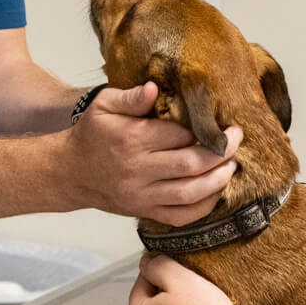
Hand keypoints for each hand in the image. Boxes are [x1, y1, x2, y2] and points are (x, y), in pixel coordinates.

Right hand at [69, 82, 239, 224]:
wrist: (69, 172)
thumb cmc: (91, 134)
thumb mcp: (103, 105)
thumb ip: (131, 97)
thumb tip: (155, 88)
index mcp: (132, 139)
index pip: (179, 135)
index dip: (204, 129)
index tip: (222, 123)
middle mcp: (138, 170)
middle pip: (190, 164)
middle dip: (220, 152)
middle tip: (236, 140)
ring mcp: (141, 195)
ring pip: (189, 193)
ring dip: (217, 180)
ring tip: (232, 165)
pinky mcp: (144, 211)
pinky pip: (180, 216)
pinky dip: (203, 207)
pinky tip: (216, 192)